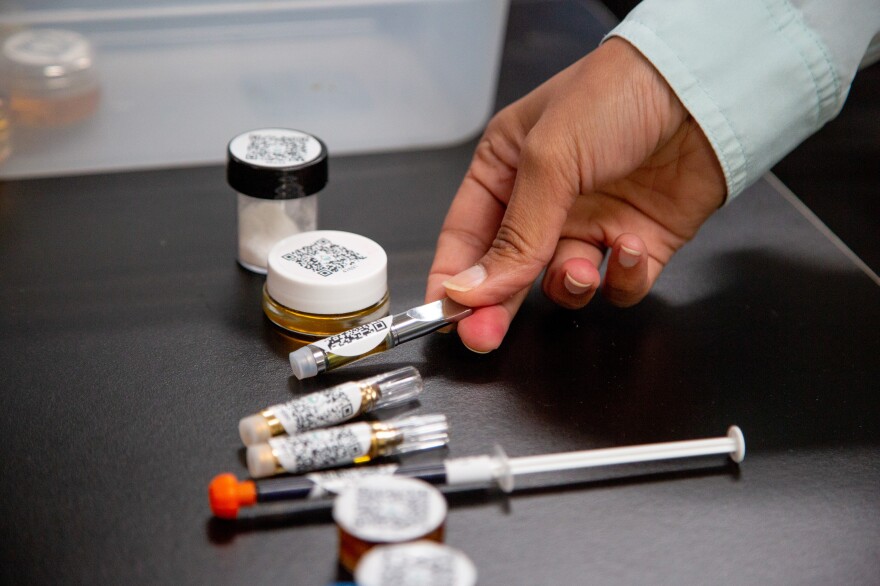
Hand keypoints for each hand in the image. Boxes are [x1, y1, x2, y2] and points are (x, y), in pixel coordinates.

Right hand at [425, 38, 725, 351]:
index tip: (443, 319)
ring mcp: (591, 223)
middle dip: (496, 305)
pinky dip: (622, 278)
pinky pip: (617, 285)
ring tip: (583, 267)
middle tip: (484, 336)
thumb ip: (514, 235)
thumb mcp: (548, 160)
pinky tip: (629, 248)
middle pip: (507, 271)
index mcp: (506, 169)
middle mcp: (544, 201)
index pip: (466, 236)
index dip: (452, 280)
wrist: (703, 88)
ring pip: (562, 284)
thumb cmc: (616, 95)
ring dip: (569, 285)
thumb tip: (470, 289)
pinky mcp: (636, 241)